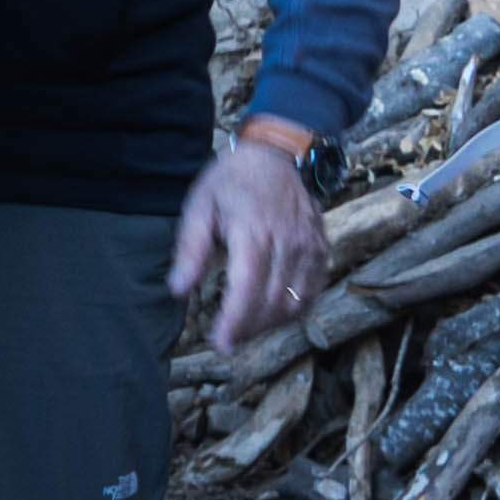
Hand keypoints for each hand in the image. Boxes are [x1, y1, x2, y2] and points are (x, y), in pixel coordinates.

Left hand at [173, 124, 325, 347]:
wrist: (273, 156)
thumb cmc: (230, 182)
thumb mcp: (199, 208)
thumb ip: (190, 250)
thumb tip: (178, 290)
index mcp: (253, 234)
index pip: (246, 291)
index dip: (234, 323)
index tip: (220, 343)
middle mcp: (287, 244)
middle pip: (272, 303)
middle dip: (249, 329)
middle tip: (227, 341)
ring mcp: (309, 248)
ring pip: (296, 302)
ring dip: (271, 324)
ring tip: (247, 330)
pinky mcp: (321, 249)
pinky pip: (313, 291)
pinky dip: (295, 309)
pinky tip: (274, 314)